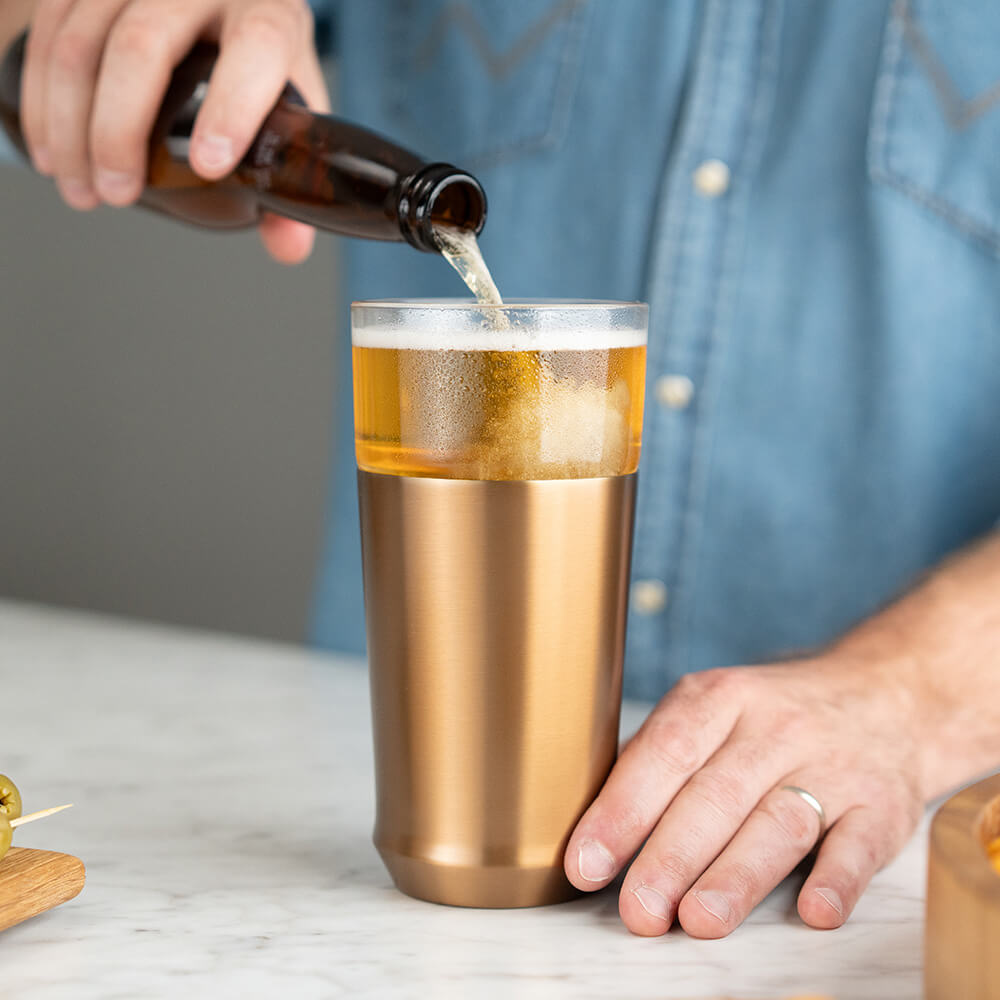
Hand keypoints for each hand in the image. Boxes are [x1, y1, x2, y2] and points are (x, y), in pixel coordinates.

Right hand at [20, 0, 329, 262]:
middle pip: (144, 44)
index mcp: (268, 9)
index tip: (210, 166)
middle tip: (120, 193)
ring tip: (84, 190)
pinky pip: (48, 33)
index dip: (233, 107)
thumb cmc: (254, 55)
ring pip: (82, 40)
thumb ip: (293, 172)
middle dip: (121, 129)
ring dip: (71, 126)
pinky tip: (54, 155)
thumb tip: (288, 246)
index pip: (257, 46)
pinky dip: (44, 103)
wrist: (215, 0)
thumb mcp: (289, 99)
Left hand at [564, 655, 925, 936]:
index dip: (622, 810)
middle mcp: (776, 727)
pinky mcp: (881, 806)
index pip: (665, 752)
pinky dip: (837, 880)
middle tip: (637, 909)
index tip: (586, 864)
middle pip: (716, 795)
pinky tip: (812, 911)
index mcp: (721, 698)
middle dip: (670, 856)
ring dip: (736, 876)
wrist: (884, 695)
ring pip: (778, 823)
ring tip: (697, 919)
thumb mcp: (715, 708)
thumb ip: (662, 759)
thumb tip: (595, 834)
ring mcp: (832, 765)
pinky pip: (859, 844)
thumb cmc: (772, 718)